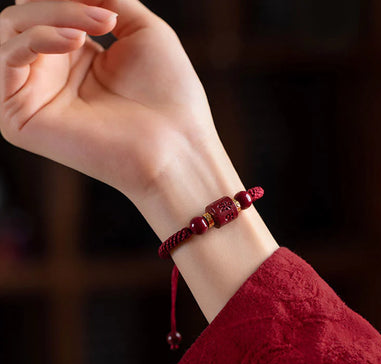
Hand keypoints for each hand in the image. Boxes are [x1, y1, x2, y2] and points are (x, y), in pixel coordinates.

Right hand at [0, 0, 278, 322]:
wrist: (176, 145)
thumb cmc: (170, 94)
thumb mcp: (143, 31)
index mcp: (79, 59)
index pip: (48, 10)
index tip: (106, 5)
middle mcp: (54, 77)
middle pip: (26, 15)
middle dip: (61, 2)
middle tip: (105, 15)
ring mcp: (36, 97)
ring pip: (12, 30)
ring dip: (52, 12)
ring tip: (101, 24)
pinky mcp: (20, 119)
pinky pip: (5, 60)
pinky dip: (36, 38)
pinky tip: (74, 41)